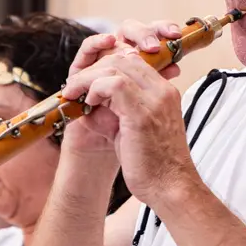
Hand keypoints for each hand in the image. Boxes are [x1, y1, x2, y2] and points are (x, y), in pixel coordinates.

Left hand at [62, 19, 198, 205]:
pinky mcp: (142, 113)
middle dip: (93, 70)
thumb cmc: (155, 166)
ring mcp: (155, 100)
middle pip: (124, 58)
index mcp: (165, 94)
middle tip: (75, 87)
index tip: (88, 84)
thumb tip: (92, 102)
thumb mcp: (135, 130)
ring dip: (89, 78)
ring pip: (116, 66)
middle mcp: (162, 92)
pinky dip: (95, 89)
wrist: (171, 187)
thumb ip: (119, 111)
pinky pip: (114, 84)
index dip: (106, 68)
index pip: (134, 62)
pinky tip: (89, 103)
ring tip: (75, 93)